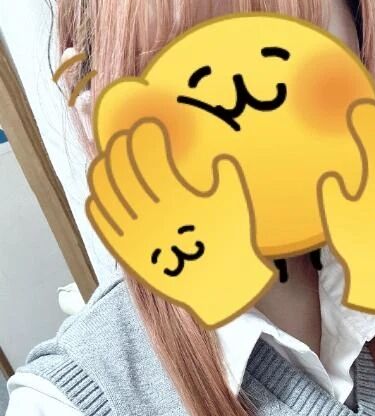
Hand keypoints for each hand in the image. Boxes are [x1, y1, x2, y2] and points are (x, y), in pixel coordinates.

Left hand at [86, 118, 275, 327]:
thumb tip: (222, 160)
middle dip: (122, 149)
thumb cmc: (232, 246)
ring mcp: (137, 234)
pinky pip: (105, 227)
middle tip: (123, 137)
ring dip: (104, 174)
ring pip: (109, 196)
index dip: (146, 138)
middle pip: (126, 173)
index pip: (152, 158)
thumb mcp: (237, 205)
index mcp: (177, 197)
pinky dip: (98, 209)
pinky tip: (95, 197)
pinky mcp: (129, 254)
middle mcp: (152, 213)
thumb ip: (227, 177)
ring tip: (104, 160)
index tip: (147, 125)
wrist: (221, 289)